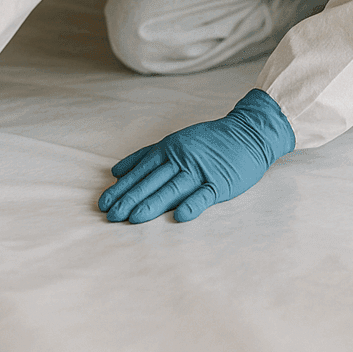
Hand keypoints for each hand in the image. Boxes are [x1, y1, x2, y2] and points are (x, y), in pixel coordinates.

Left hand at [98, 89, 294, 223]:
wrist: (248, 133)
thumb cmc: (208, 140)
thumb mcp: (174, 141)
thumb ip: (145, 156)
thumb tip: (116, 171)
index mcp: (169, 149)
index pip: (140, 171)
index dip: (122, 188)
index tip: (104, 203)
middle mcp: (182, 159)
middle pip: (152, 181)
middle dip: (130, 199)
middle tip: (111, 215)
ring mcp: (201, 171)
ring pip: (173, 189)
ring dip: (152, 204)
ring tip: (133, 218)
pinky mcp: (221, 182)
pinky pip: (205, 194)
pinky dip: (193, 204)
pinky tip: (180, 216)